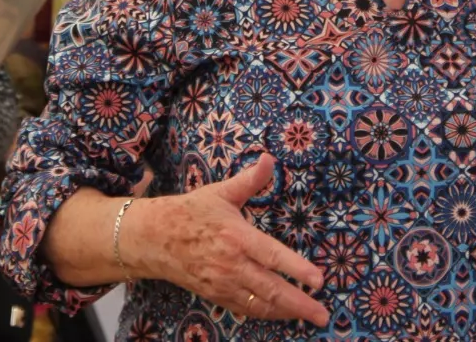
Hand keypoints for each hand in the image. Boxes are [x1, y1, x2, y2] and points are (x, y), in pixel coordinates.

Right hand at [131, 153, 328, 327]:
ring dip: (286, 313)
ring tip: (309, 316)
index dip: (297, 269)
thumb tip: (269, 158)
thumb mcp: (220, 192)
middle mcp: (231, 264)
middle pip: (271, 289)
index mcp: (236, 236)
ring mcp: (222, 283)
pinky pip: (244, 308)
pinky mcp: (214, 295)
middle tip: (322, 314)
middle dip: (299, 303)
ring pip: (259, 304)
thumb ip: (249, 180)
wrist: (152, 238)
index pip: (272, 256)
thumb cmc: (190, 212)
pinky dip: (265, 313)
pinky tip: (282, 314)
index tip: (319, 280)